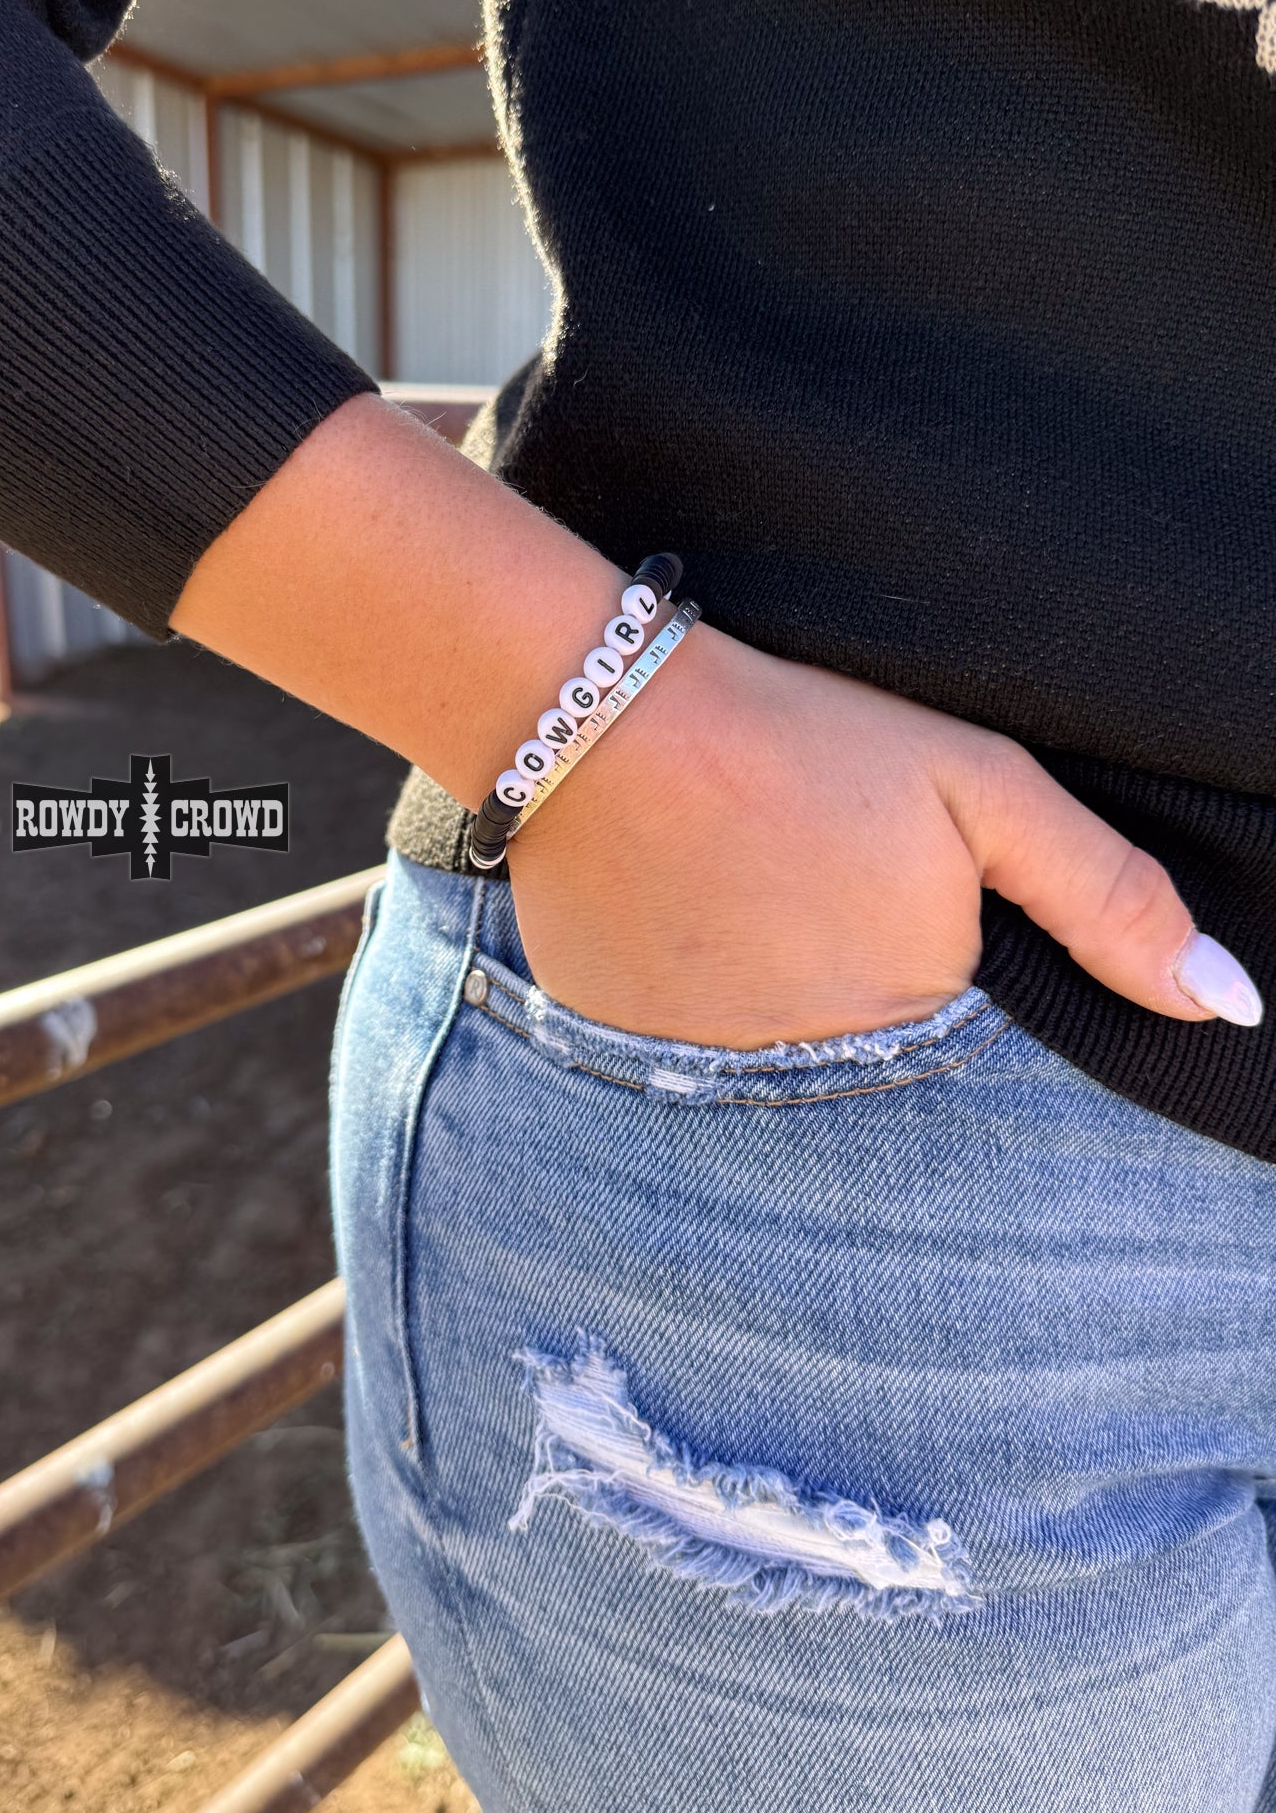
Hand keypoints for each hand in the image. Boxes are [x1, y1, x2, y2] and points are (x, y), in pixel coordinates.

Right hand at [506, 621, 1262, 1047]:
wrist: (598, 713)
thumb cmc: (802, 738)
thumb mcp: (977, 790)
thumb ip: (1106, 897)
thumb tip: (1226, 1005)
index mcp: (912, 1028)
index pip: (984, 1096)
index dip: (968, 1021)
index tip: (917, 941)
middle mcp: (805, 1089)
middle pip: (880, 1100)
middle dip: (876, 1024)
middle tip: (820, 904)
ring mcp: (700, 1087)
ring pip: (781, 1093)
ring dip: (788, 1028)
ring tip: (756, 911)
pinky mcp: (618, 1062)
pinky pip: (689, 1074)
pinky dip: (702, 1027)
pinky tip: (690, 934)